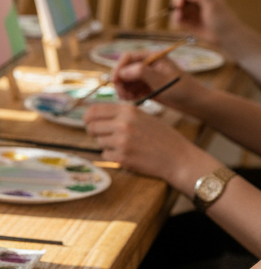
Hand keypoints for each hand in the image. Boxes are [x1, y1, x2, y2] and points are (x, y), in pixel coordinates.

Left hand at [83, 103, 215, 192]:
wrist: (179, 158)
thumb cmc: (162, 138)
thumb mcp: (143, 117)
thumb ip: (121, 115)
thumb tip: (94, 115)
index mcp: (128, 111)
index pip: (94, 110)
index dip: (88, 117)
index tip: (88, 122)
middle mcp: (122, 124)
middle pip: (91, 127)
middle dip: (95, 132)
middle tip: (105, 136)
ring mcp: (121, 141)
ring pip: (98, 142)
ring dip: (107, 145)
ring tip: (125, 146)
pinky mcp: (121, 157)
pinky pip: (105, 155)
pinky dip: (113, 156)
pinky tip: (128, 155)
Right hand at [111, 51, 196, 109]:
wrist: (196, 103)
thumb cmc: (183, 90)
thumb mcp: (162, 81)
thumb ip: (142, 73)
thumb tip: (122, 72)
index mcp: (153, 57)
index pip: (128, 57)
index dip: (119, 68)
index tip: (115, 81)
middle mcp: (148, 65)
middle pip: (124, 70)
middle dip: (121, 82)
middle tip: (122, 95)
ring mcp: (147, 76)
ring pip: (126, 81)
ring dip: (124, 90)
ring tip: (128, 100)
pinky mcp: (147, 87)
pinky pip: (132, 89)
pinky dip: (129, 95)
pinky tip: (133, 101)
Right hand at [172, 0, 242, 45]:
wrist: (225, 36)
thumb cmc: (222, 18)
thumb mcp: (212, 3)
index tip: (180, 3)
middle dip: (176, 1)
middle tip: (178, 8)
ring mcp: (192, 9)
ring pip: (176, 6)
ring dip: (176, 11)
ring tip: (180, 18)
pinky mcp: (188, 20)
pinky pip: (177, 17)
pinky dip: (176, 19)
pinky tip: (180, 22)